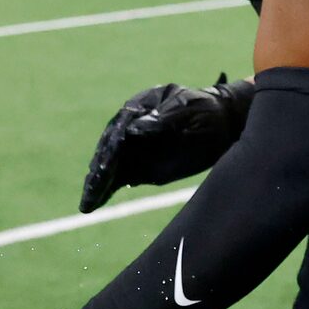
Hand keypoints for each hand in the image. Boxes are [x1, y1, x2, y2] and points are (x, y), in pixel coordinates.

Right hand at [80, 76, 257, 211]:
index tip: (108, 163)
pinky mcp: (137, 165)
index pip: (121, 125)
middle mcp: (129, 125)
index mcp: (141, 105)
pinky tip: (92, 203)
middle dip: (100, 169)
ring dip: (96, 183)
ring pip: (108, 165)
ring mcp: (132, 146)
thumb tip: (132, 132)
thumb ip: (162, 120)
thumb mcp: (189, 111)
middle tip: (92, 187)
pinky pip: (117, 178)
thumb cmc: (206, 112)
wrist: (222, 125)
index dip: (113, 145)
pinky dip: (106, 190)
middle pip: (109, 147)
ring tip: (87, 202)